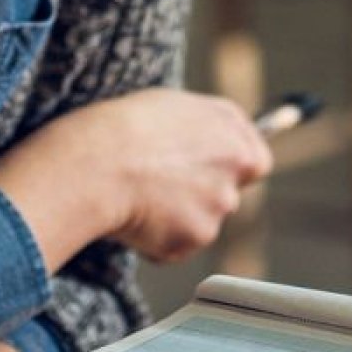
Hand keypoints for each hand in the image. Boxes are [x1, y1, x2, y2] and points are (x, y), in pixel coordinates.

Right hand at [0, 88, 271, 264]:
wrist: (97, 163)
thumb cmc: (124, 127)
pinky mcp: (195, 238)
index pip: (255, 162)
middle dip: (199, 197)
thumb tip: (212, 141)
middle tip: (159, 187)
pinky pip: (176, 245)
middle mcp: (235, 169)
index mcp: (234, 133)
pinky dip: (157, 240)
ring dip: (176, 218)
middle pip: (226, 195)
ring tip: (137, 197)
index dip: (230, 169)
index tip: (208, 172)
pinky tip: (132, 217)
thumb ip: (204, 129)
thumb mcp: (173, 106)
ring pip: (200, 222)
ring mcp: (218, 207)